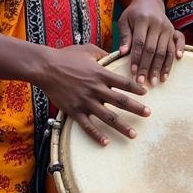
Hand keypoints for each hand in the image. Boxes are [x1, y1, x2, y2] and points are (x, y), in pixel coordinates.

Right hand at [35, 44, 149, 145]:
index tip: (146, 93)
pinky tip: (105, 142)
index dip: (136, 88)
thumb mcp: (87, 49)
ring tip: (133, 134)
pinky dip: (96, 135)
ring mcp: (85, 101)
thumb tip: (115, 55)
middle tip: (148, 114)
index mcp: (101, 74)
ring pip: (107, 117)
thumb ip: (103, 54)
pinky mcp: (74, 111)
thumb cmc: (66, 56)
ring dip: (122, 126)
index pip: (124, 83)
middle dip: (136, 109)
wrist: (44, 67)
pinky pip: (87, 126)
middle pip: (120, 101)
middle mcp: (96, 89)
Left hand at [118, 0, 184, 84]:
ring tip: (156, 81)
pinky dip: (174, 59)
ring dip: (160, 67)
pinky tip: (171, 69)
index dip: (137, 58)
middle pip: (153, 49)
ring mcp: (168, 28)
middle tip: (143, 82)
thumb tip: (123, 53)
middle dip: (147, 67)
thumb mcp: (124, 21)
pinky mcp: (174, 31)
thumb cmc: (133, 13)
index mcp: (143, 20)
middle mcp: (158, 24)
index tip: (133, 72)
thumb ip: (124, 36)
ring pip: (165, 51)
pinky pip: (176, 47)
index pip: (140, 42)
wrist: (150, 1)